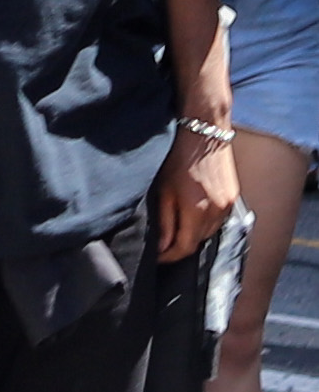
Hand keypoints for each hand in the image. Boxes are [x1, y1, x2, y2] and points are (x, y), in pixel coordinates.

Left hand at [157, 120, 238, 263]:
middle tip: (164, 244)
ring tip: (178, 230)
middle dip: (180, 246)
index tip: (158, 257)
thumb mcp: (164, 190)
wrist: (205, 134)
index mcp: (196, 211)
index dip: (170, 256)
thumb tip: (162, 246)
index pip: (185, 247)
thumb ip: (165, 221)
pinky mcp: (234, 199)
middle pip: (197, 242)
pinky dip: (205, 224)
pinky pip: (218, 221)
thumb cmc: (178, 159)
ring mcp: (228, 207)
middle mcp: (217, 213)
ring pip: (209, 233)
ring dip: (193, 235)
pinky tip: (194, 217)